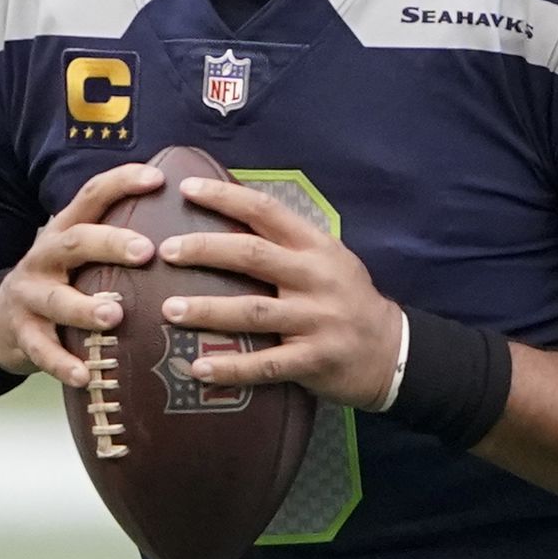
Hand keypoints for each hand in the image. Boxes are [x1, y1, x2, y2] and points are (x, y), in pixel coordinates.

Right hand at [0, 163, 165, 389]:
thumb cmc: (59, 283)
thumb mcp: (77, 255)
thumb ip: (115, 240)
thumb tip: (187, 228)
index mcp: (64, 232)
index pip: (91, 196)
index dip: (122, 183)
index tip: (158, 179)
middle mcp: (45, 257)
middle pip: (75, 243)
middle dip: (109, 244)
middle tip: (145, 251)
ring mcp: (31, 296)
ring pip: (57, 300)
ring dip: (85, 307)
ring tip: (113, 316)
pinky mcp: (23, 335)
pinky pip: (43, 350)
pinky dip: (63, 364)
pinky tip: (84, 375)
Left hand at [152, 176, 403, 408]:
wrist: (392, 350)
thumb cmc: (347, 299)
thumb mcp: (327, 259)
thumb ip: (285, 243)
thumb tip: (226, 219)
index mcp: (314, 246)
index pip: (266, 211)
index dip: (225, 197)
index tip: (186, 190)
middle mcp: (314, 278)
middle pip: (252, 256)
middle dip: (204, 250)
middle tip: (165, 250)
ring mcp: (315, 320)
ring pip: (253, 311)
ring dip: (207, 310)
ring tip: (169, 309)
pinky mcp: (313, 360)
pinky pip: (265, 364)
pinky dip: (230, 367)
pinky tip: (198, 368)